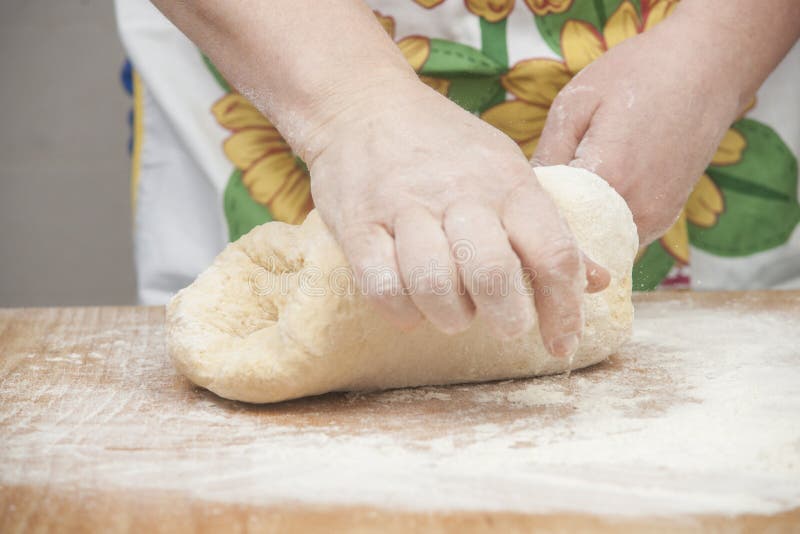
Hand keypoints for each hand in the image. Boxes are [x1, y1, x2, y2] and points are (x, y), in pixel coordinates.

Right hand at [302, 79, 609, 355]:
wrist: (363, 104)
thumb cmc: (444, 146)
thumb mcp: (505, 170)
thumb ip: (549, 228)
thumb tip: (599, 281)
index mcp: (508, 182)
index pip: (552, 252)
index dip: (565, 309)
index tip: (562, 343)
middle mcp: (460, 194)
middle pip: (493, 274)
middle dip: (507, 317)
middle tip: (507, 326)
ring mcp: (404, 209)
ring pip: (434, 283)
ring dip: (451, 316)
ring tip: (455, 315)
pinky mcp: (357, 224)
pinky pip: (381, 284)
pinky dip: (401, 310)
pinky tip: (411, 308)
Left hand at [533, 10, 743, 244]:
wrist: (707, 69)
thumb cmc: (637, 75)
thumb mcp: (576, 104)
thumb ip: (547, 156)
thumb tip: (522, 196)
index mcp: (607, 178)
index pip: (550, 220)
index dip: (528, 214)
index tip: (516, 202)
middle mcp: (633, 210)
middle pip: (574, 241)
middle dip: (550, 227)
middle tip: (535, 201)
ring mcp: (653, 220)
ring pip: (597, 246)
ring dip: (576, 231)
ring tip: (565, 195)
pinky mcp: (664, 221)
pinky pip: (618, 239)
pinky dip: (599, 228)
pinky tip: (591, 199)